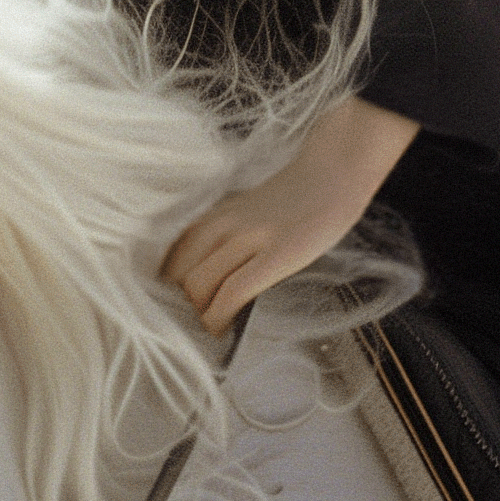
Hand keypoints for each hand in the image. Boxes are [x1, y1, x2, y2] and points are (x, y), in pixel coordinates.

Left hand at [161, 97, 419, 334]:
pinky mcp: (278, 253)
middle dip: (179, 306)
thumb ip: (220, 234)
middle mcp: (222, 223)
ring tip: (208, 330)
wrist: (334, 170)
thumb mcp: (244, 209)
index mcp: (212, 214)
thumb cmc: (293, 195)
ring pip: (198, 285)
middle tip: (192, 326)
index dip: (164, 289)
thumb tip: (198, 275)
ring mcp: (249, 237)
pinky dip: (219, 317)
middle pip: (177, 275)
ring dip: (197, 315)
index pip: (168, 256)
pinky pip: (233, 292)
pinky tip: (223, 329)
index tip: (172, 310)